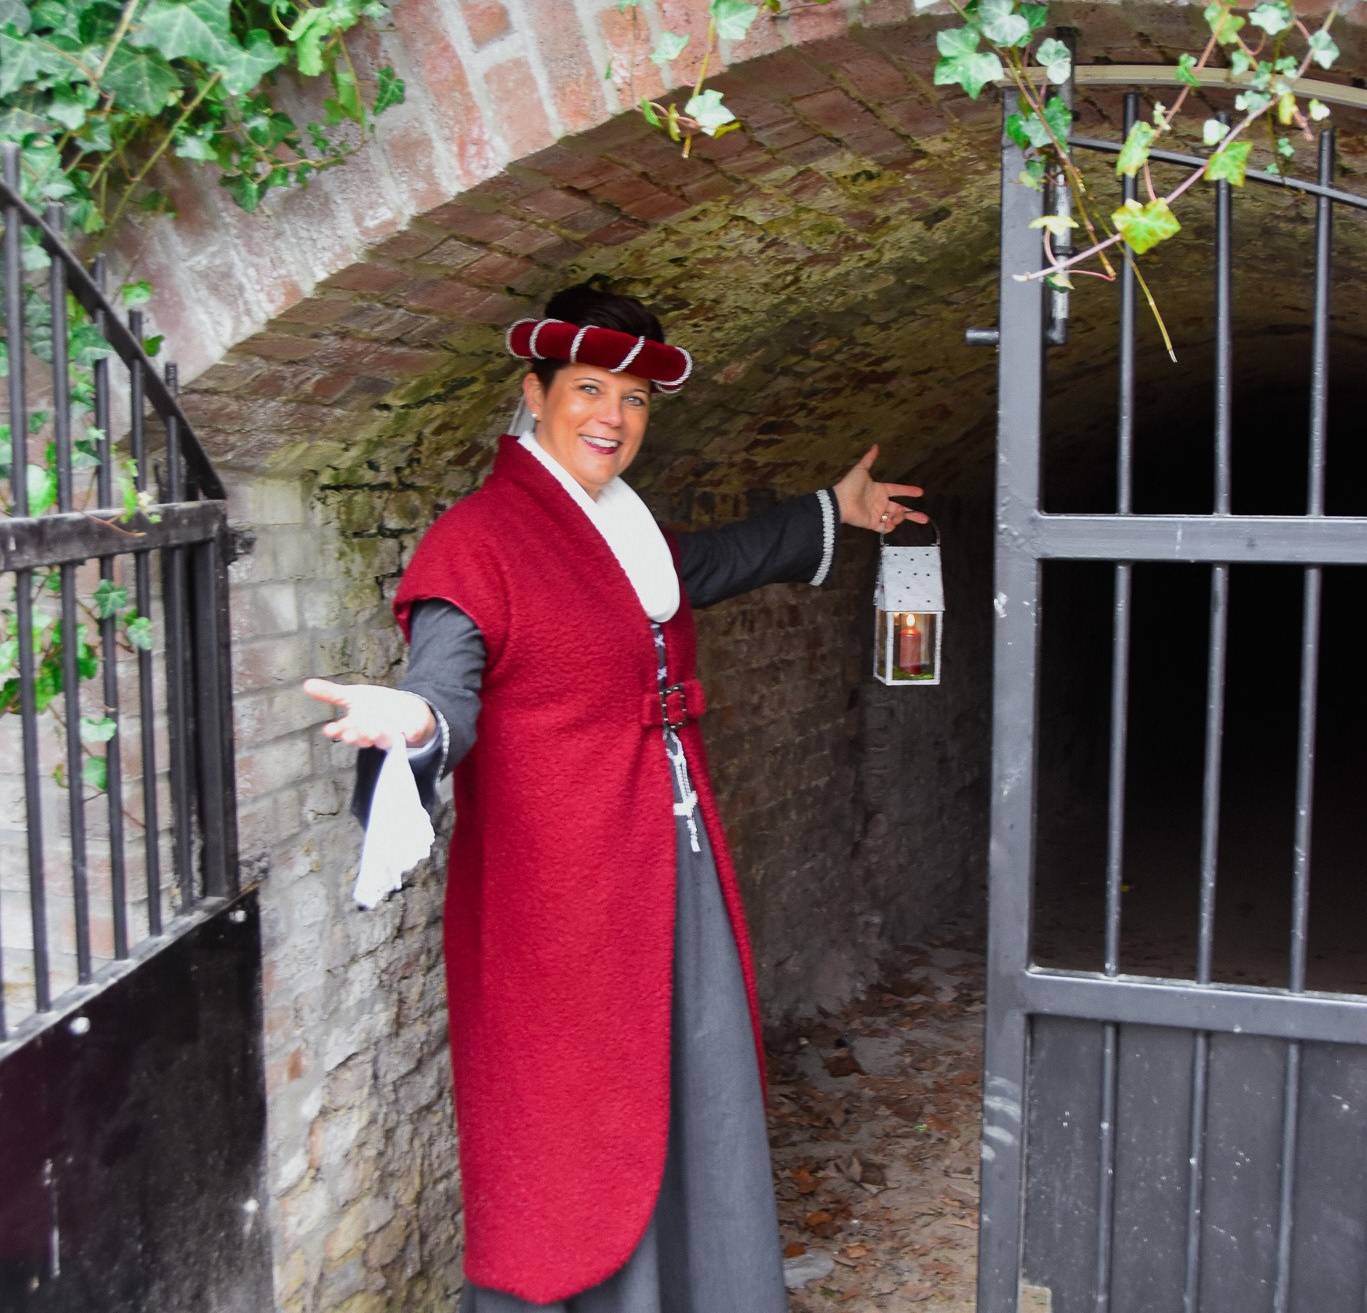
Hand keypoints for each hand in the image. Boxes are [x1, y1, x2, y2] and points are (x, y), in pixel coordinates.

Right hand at [302, 679, 435, 749]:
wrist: (404, 710)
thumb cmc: (373, 706)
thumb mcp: (352, 696)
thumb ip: (330, 693)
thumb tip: (305, 684)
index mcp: (356, 725)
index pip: (343, 730)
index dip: (337, 731)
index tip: (330, 729)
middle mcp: (372, 733)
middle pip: (362, 738)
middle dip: (357, 736)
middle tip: (350, 734)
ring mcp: (392, 734)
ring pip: (384, 739)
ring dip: (380, 736)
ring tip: (375, 731)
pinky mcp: (411, 732)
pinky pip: (412, 734)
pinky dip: (412, 733)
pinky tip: (411, 732)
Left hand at [832, 443, 928, 533]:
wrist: (841, 502)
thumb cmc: (850, 485)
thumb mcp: (861, 469)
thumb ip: (869, 458)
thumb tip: (876, 445)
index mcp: (880, 490)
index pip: (897, 490)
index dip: (908, 491)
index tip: (920, 492)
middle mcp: (880, 503)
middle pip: (900, 509)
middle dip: (912, 514)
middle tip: (925, 518)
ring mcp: (877, 514)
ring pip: (894, 518)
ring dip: (900, 518)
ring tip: (898, 515)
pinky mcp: (872, 524)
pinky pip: (884, 528)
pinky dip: (889, 527)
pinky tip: (891, 523)